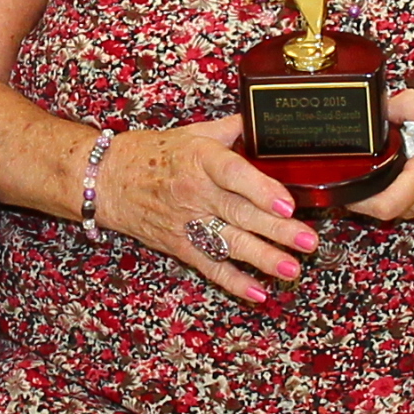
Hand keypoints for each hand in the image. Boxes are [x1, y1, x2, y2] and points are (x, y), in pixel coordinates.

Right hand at [97, 117, 314, 307]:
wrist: (106, 180)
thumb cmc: (151, 154)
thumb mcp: (192, 133)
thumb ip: (231, 129)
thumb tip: (264, 121)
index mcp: (200, 159)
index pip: (233, 174)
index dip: (261, 189)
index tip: (287, 203)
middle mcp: (194, 192)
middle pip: (240, 213)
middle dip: (277, 230)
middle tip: (308, 241)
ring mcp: (187, 223)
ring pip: (229, 244)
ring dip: (263, 258)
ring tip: (292, 269)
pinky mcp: (180, 245)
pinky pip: (210, 266)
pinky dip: (233, 281)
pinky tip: (258, 292)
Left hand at [344, 89, 413, 222]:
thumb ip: (410, 104)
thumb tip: (380, 106)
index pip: (382, 204)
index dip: (355, 195)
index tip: (343, 176)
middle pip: (371, 207)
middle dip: (352, 185)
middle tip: (344, 160)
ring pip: (379, 205)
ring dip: (367, 184)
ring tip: (362, 158)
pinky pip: (390, 199)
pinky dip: (380, 184)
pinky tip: (380, 163)